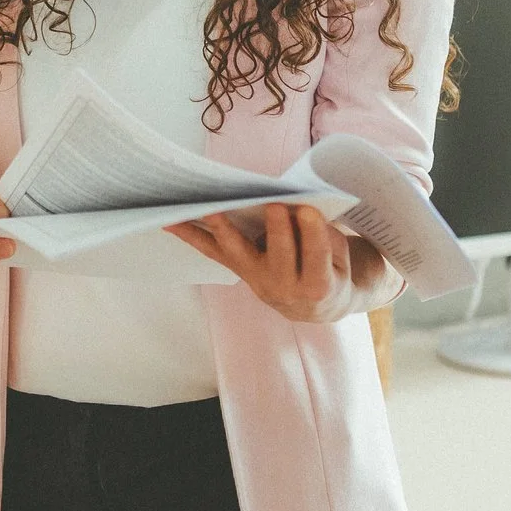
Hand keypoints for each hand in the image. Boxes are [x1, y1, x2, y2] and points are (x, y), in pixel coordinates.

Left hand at [169, 204, 390, 324]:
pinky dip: (192, 235)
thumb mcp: (340, 255)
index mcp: (318, 284)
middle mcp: (284, 288)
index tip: (309, 210)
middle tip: (274, 206)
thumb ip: (322, 234)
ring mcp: (257, 281)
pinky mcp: (239, 271)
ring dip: (221, 230)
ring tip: (209, 209)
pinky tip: (171, 220)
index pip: (316, 257)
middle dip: (276, 232)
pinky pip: (213, 252)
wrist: (314, 305)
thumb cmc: (331, 269)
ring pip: (236, 253)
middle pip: (278, 257)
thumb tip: (297, 204)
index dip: (313, 235)